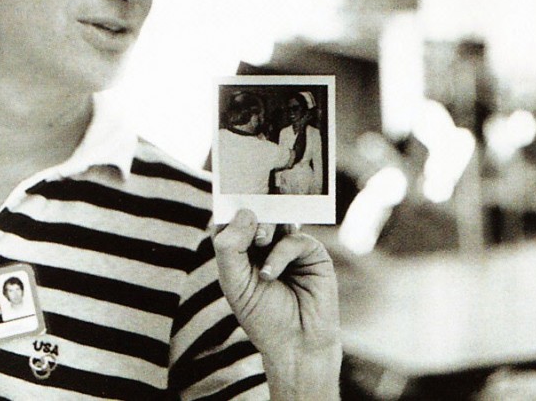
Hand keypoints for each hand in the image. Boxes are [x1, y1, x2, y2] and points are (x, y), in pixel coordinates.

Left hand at [214, 209, 340, 399]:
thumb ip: (230, 248)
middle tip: (248, 221)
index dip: (227, 208)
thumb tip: (245, 212)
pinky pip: (294, 239)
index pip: (231, 221)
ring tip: (260, 242)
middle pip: (254, 216)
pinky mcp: (311, 252)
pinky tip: (272, 274)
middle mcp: (265, 246)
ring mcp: (288, 247)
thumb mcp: (235, 284)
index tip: (224, 192)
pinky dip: (281, 252)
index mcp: (242, 252)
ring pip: (275, 221)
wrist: (297, 344)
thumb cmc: (263, 318)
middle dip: (250, 215)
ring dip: (265, 227)